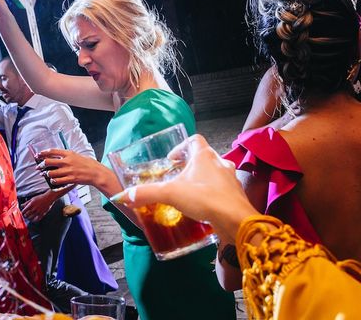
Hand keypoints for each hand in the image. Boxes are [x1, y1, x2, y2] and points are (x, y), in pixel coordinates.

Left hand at [21, 190, 57, 221]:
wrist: (48, 198)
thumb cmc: (40, 197)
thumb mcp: (32, 199)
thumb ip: (26, 203)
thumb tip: (21, 205)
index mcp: (31, 204)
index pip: (24, 210)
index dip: (22, 212)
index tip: (22, 213)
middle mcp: (34, 208)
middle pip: (27, 215)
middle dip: (25, 215)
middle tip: (25, 215)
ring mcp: (38, 212)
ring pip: (31, 218)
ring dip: (29, 218)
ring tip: (28, 218)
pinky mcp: (42, 214)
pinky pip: (37, 219)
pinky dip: (34, 220)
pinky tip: (34, 220)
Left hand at [37, 149, 102, 186]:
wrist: (95, 172)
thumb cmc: (87, 163)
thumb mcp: (76, 155)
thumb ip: (66, 155)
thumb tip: (56, 156)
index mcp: (69, 154)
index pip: (53, 151)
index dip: (43, 153)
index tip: (38, 155)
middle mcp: (67, 161)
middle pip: (49, 162)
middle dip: (41, 165)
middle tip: (38, 167)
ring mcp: (69, 170)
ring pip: (52, 173)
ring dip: (47, 174)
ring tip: (46, 175)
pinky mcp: (71, 179)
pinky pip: (58, 181)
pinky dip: (53, 181)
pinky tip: (53, 181)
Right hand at [110, 135, 256, 242]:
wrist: (237, 221)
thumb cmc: (205, 198)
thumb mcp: (171, 194)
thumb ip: (147, 193)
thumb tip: (123, 196)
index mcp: (205, 155)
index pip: (194, 140)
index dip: (181, 147)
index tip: (171, 159)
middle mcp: (220, 163)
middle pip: (204, 157)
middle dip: (190, 166)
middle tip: (177, 177)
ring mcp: (230, 180)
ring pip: (214, 174)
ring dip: (202, 180)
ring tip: (188, 193)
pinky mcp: (236, 196)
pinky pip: (221, 190)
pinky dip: (211, 195)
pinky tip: (202, 208)